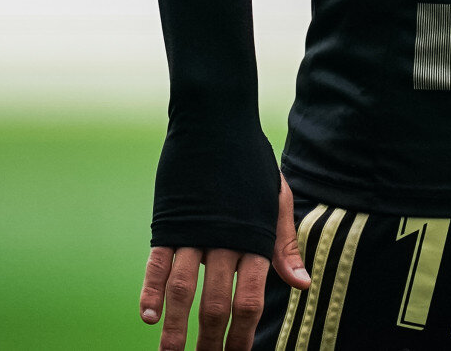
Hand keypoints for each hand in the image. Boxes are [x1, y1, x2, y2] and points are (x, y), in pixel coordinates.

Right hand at [140, 174, 310, 349]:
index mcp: (254, 238)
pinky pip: (157, 263)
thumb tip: (302, 286)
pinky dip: (150, 290)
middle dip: (211, 340)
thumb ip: (283, 245)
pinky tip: (148, 317)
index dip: (243, 334)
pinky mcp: (168, 221)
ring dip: (175, 327)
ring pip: (182, 290)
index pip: (250, 299)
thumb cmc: (250, 162)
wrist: (216, 121)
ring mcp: (193, 231)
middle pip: (216, 303)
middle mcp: (224, 239)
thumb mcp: (275, 199)